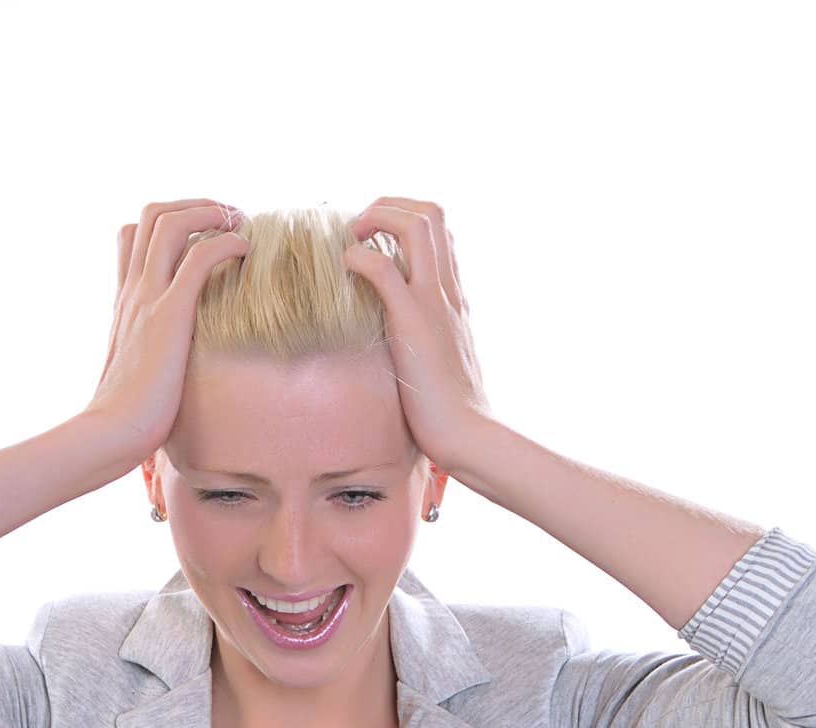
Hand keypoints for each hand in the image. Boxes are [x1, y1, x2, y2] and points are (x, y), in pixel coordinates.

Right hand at [83, 198, 248, 470]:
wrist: (109, 434)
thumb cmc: (124, 418)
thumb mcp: (135, 375)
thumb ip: (148, 358)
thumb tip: (166, 373)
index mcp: (124, 302)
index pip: (131, 236)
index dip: (167, 223)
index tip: (201, 234)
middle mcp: (133, 292)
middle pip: (152, 214)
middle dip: (195, 205)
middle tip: (227, 219)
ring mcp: (148, 299)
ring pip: (170, 222)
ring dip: (211, 212)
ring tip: (239, 223)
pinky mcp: (169, 316)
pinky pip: (199, 258)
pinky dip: (226, 243)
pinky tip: (245, 251)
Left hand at [343, 198, 493, 473]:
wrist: (469, 435)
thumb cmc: (451, 412)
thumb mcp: (440, 364)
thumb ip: (427, 341)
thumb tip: (400, 344)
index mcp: (455, 298)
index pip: (441, 234)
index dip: (405, 221)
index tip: (375, 238)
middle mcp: (448, 291)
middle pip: (432, 213)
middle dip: (390, 205)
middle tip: (360, 228)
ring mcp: (433, 303)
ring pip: (417, 224)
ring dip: (377, 217)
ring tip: (352, 238)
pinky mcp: (413, 323)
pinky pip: (382, 269)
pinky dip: (358, 258)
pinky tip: (345, 271)